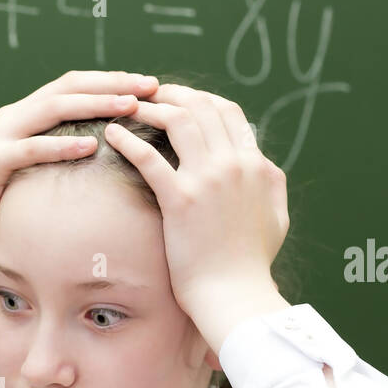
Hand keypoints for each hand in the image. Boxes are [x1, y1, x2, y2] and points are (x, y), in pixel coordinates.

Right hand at [0, 69, 161, 254]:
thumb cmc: (0, 205)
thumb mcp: (37, 173)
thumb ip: (60, 154)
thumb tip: (107, 153)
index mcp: (25, 114)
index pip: (74, 85)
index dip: (111, 80)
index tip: (149, 85)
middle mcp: (12, 116)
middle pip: (68, 87)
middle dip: (113, 84)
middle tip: (150, 86)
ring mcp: (0, 135)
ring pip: (53, 108)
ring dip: (96, 104)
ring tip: (130, 106)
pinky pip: (32, 148)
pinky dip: (62, 145)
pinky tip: (92, 145)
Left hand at [103, 83, 288, 318]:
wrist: (235, 294)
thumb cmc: (250, 263)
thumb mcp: (275, 216)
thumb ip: (270, 184)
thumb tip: (264, 166)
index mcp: (257, 165)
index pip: (229, 113)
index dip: (201, 99)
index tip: (179, 100)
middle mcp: (235, 165)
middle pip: (202, 107)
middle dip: (172, 94)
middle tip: (148, 95)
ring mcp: (208, 180)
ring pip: (178, 121)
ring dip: (151, 108)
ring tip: (129, 107)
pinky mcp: (181, 200)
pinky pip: (149, 158)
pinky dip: (128, 140)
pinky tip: (111, 134)